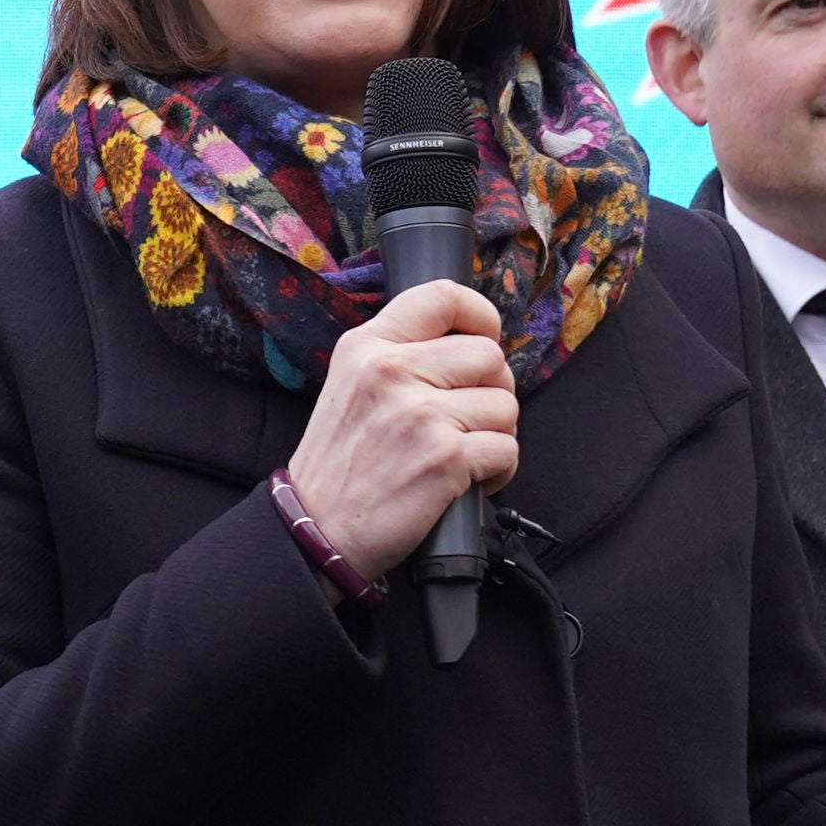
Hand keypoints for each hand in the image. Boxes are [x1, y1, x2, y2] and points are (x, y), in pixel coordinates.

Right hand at [286, 283, 517, 581]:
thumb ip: (399, 354)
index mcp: (368, 346)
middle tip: (468, 417)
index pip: (442, 296)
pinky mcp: (445, 457)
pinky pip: (507, 449)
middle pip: (488, 355)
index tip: (485, 337)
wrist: (318, 529)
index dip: (480, 314)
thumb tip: (467, 342)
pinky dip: (498, 471)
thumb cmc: (339, 464)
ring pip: (505, 405)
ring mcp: (420, 414)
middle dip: (492, 390)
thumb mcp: (349, 383)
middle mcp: (392, 371)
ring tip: (463, 453)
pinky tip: (469, 481)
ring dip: (496, 435)